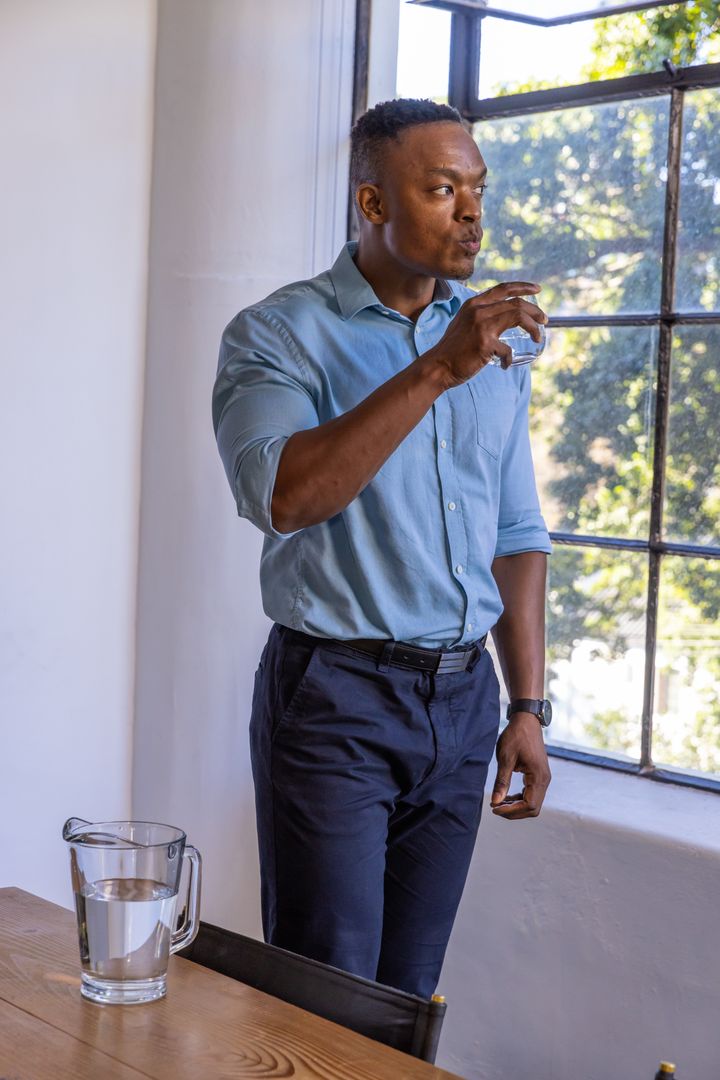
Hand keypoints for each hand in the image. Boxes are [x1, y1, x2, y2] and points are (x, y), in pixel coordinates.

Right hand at [427, 281, 546, 386]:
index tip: (538, 289)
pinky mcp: (485, 343)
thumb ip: (480, 315)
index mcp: (474, 303)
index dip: (523, 286)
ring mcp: (482, 325)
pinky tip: (506, 365)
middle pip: (516, 302)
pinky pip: (508, 350)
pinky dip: (509, 359)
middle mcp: (478, 310)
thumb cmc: (453, 348)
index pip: (503, 288)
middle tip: (544, 320)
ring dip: (533, 327)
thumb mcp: (464, 322)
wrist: (437, 366)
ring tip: (538, 337)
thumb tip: (501, 317)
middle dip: (535, 311)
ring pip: (518, 316)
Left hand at [490, 712, 551, 819]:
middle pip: (533, 808)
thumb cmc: (516, 736)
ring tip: (498, 803)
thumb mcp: (505, 758)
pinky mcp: (538, 775)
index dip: (512, 811)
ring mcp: (543, 778)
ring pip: (532, 803)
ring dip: (516, 806)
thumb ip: (501, 781)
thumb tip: (495, 802)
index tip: (495, 808)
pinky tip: (505, 796)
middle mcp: (545, 780)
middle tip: (495, 808)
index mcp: (539, 776)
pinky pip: (531, 794)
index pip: (529, 805)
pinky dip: (519, 799)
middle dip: (514, 812)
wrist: (526, 720)